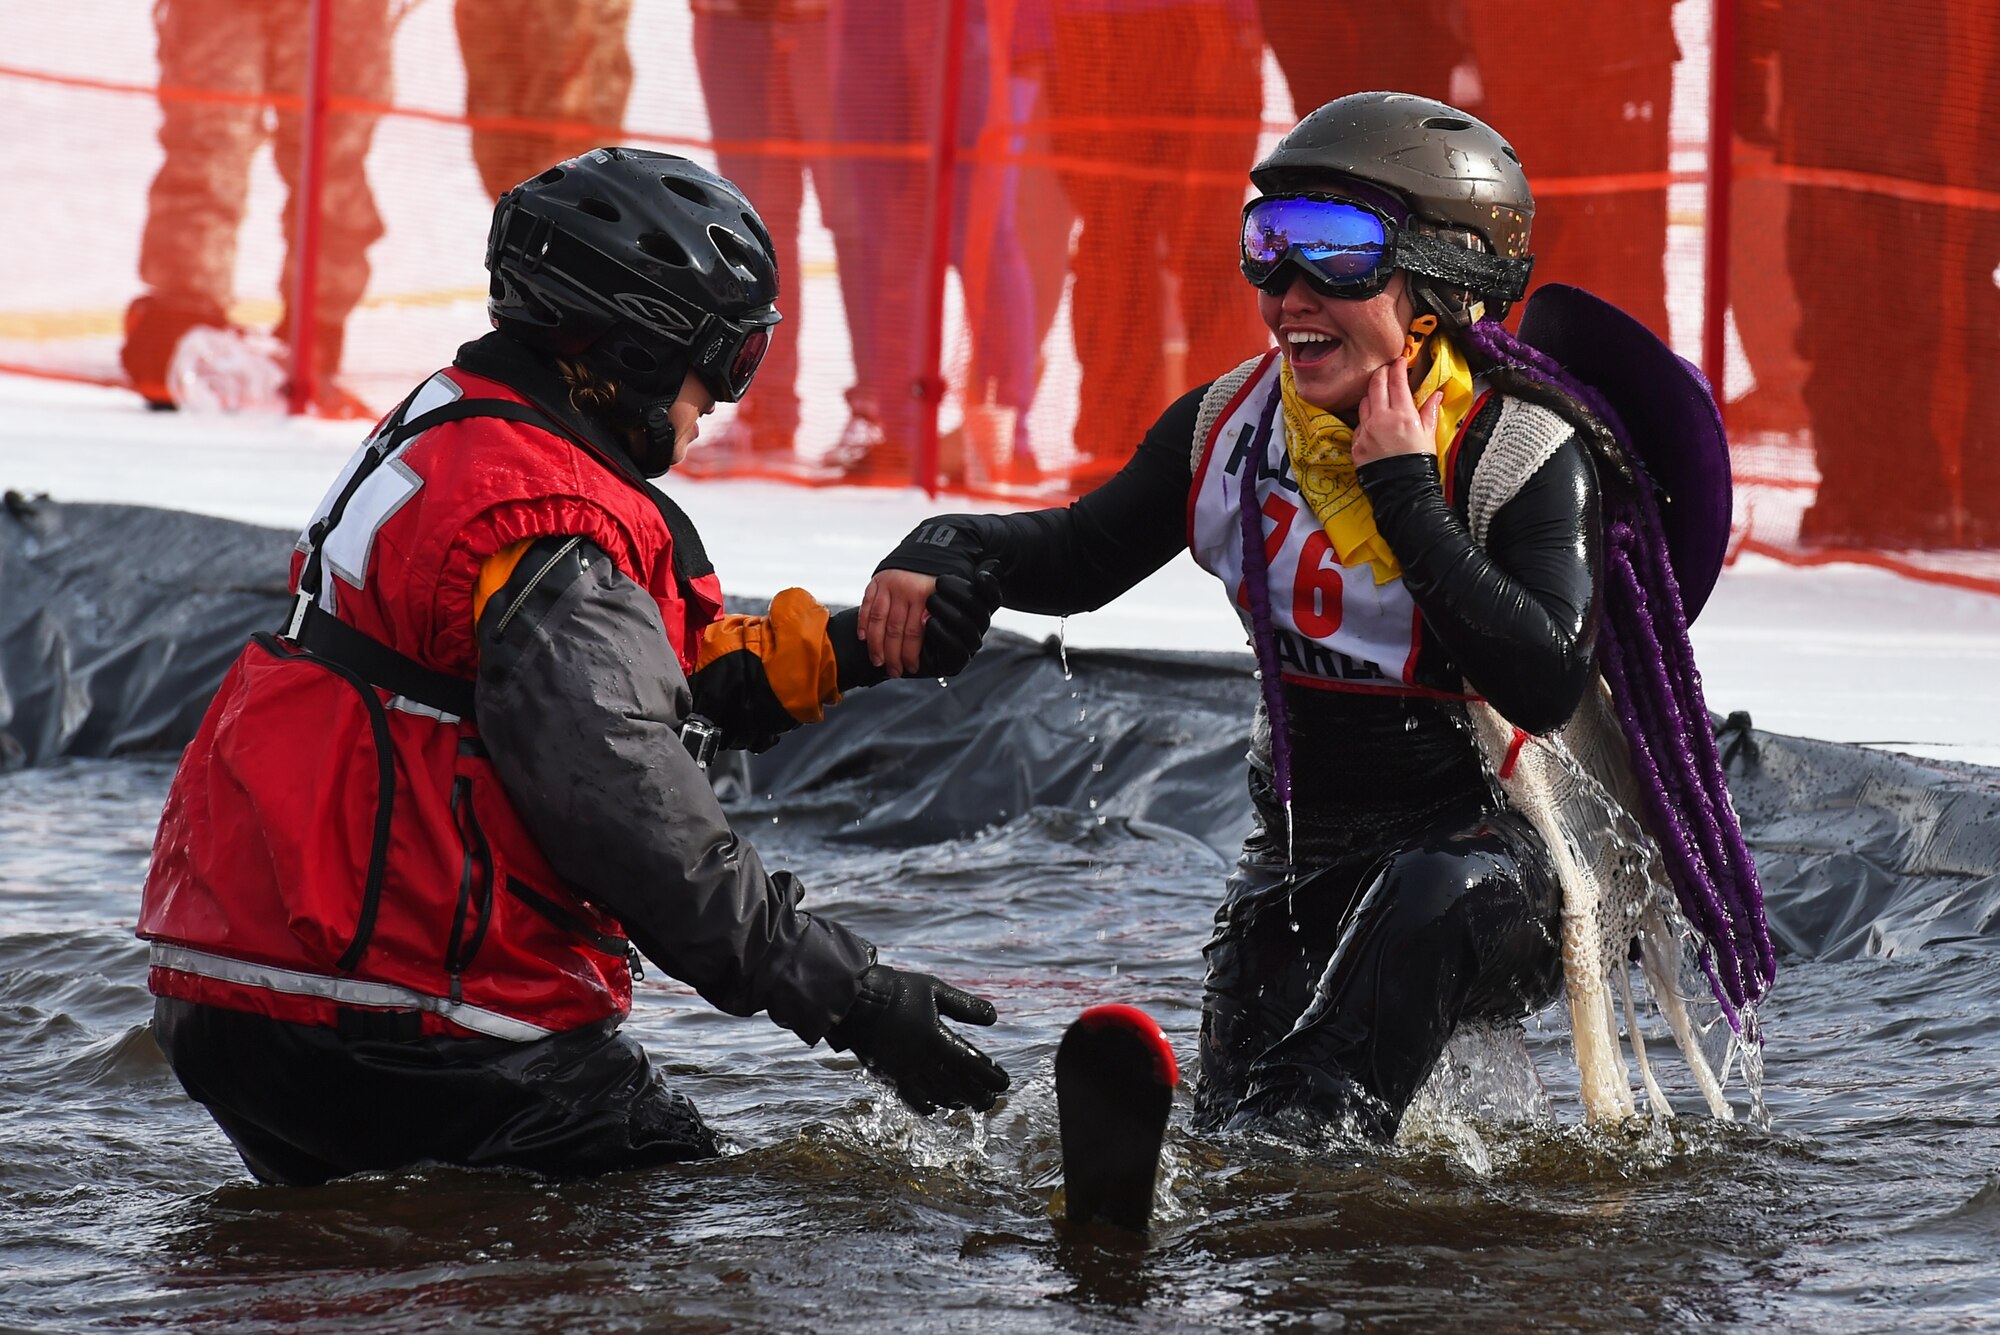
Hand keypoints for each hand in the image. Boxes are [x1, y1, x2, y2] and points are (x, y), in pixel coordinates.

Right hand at [826, 964, 1010, 1113]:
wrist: (857, 1000)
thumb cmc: (898, 991)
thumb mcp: (936, 991)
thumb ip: (965, 1006)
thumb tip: (994, 1018)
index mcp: (937, 1040)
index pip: (972, 1065)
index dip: (991, 1076)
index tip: (1004, 1083)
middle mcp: (923, 1061)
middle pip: (958, 1086)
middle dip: (977, 1096)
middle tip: (991, 1101)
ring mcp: (905, 1072)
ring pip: (937, 1096)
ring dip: (956, 1102)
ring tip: (968, 1104)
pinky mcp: (889, 1076)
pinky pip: (911, 1099)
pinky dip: (927, 1105)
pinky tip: (936, 1106)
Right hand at [859, 568, 936, 677]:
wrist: (926, 554)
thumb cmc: (934, 583)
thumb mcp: (944, 597)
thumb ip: (935, 617)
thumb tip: (929, 643)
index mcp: (924, 596)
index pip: (914, 633)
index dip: (910, 654)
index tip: (910, 668)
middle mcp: (904, 590)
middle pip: (894, 630)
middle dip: (893, 655)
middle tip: (893, 670)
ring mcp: (888, 585)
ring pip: (878, 620)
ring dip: (875, 644)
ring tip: (877, 660)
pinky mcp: (876, 581)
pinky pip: (867, 605)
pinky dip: (863, 623)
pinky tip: (864, 639)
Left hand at [914, 565, 1001, 677]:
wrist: (900, 641)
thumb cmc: (921, 606)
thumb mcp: (938, 586)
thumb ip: (958, 573)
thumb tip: (986, 563)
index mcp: (980, 606)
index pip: (993, 596)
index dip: (990, 586)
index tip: (979, 575)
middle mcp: (977, 626)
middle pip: (981, 611)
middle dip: (960, 595)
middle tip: (939, 582)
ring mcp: (968, 645)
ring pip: (969, 630)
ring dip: (949, 613)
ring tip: (930, 600)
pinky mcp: (956, 662)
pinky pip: (956, 650)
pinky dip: (942, 635)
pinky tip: (928, 623)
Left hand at [1351, 360, 1442, 466]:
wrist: (1403, 489)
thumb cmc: (1419, 461)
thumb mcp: (1429, 434)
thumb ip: (1430, 410)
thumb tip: (1437, 393)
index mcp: (1402, 414)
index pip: (1396, 380)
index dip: (1397, 367)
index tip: (1400, 360)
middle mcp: (1380, 418)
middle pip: (1376, 384)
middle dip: (1381, 373)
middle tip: (1386, 370)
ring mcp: (1365, 430)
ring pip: (1364, 402)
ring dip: (1372, 395)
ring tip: (1380, 395)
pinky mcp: (1356, 444)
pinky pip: (1358, 423)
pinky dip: (1366, 419)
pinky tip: (1374, 422)